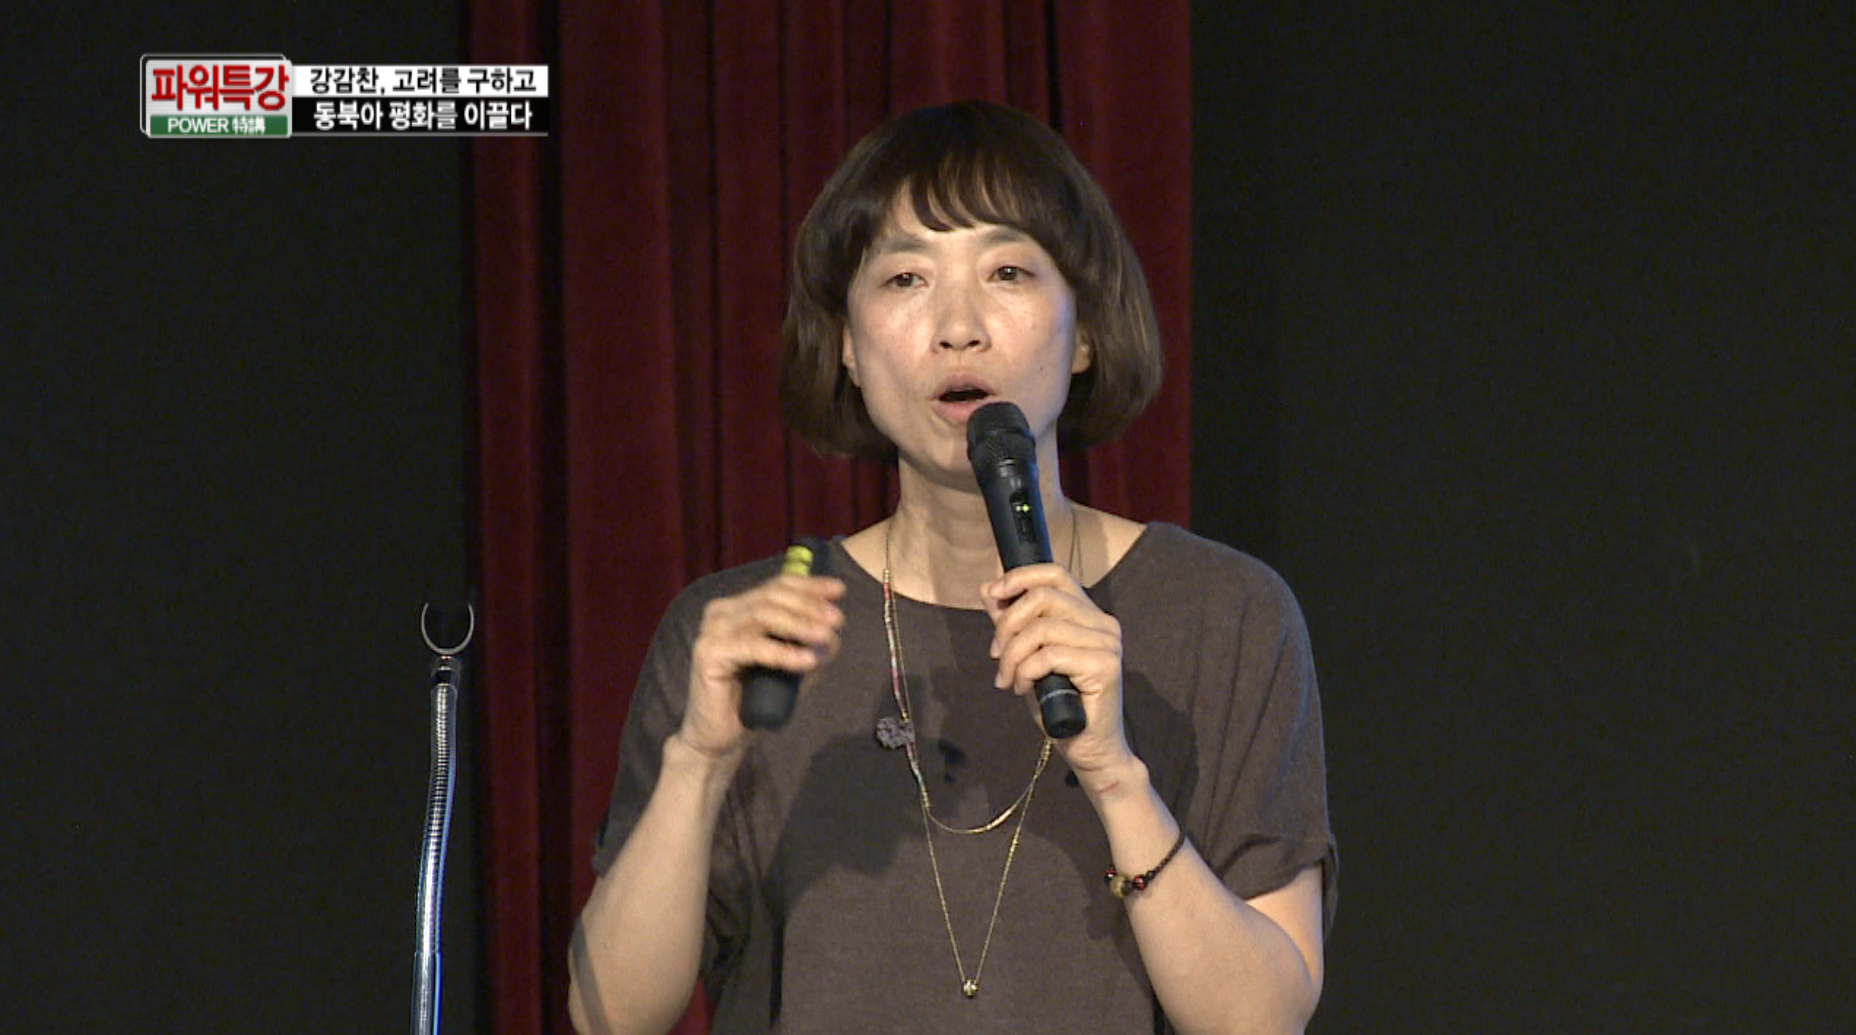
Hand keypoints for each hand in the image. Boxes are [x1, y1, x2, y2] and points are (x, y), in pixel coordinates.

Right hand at [679, 571, 845, 760]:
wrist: (722, 737)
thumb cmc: (757, 699)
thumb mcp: (793, 666)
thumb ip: (811, 645)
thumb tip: (834, 631)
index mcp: (739, 607)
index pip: (777, 585)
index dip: (809, 585)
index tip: (839, 590)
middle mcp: (722, 613)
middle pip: (771, 596)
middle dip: (809, 606)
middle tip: (837, 620)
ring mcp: (712, 631)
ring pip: (763, 615)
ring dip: (799, 624)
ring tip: (826, 637)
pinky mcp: (708, 653)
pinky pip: (753, 646)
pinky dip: (783, 653)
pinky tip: (806, 661)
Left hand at [981, 564, 1133, 780]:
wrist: (1088, 749)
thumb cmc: (1058, 704)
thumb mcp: (1027, 657)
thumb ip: (1013, 624)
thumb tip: (987, 590)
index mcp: (1089, 615)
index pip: (1056, 574)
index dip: (1020, 577)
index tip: (992, 594)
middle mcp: (1103, 624)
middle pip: (1043, 597)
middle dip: (1008, 624)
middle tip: (996, 655)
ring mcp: (1107, 644)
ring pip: (1041, 629)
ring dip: (1012, 656)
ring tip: (1007, 679)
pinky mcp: (1104, 666)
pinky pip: (1048, 656)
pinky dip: (1025, 672)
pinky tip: (1022, 689)